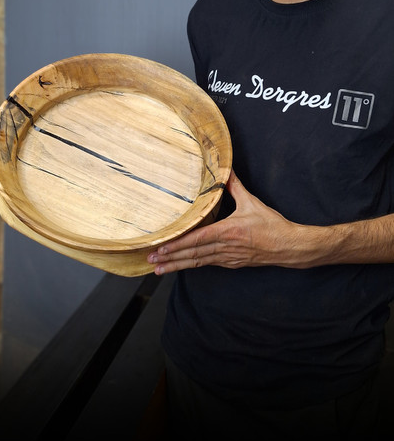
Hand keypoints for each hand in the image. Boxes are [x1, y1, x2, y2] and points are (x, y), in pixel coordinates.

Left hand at [147, 169, 308, 273]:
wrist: (289, 246)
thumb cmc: (271, 225)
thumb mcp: (251, 202)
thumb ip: (235, 187)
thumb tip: (225, 171)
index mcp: (228, 232)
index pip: (197, 239)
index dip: (178, 244)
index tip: (162, 247)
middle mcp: (225, 248)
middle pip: (193, 254)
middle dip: (171, 258)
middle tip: (151, 260)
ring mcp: (228, 258)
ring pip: (198, 262)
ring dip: (178, 265)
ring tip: (160, 269)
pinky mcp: (233, 263)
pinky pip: (209, 264)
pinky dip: (194, 265)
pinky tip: (183, 266)